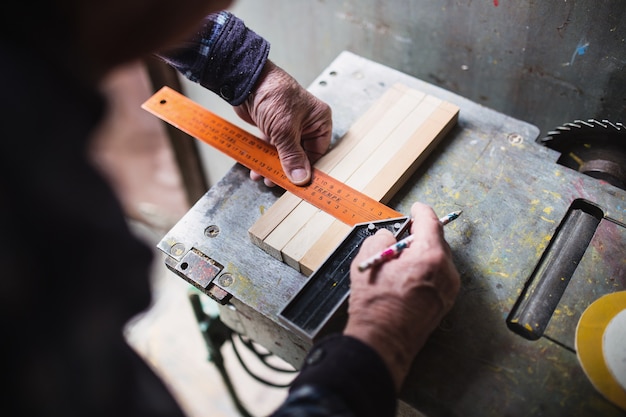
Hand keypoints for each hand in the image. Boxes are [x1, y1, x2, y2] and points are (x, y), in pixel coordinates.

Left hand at [234, 61, 331, 185]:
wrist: (245, 79)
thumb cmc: (272, 94)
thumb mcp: (284, 130)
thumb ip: (292, 156)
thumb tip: (301, 179)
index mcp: (319, 121)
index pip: (318, 152)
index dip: (308, 169)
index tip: (299, 185)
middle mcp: (307, 124)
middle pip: (301, 155)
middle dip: (288, 170)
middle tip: (277, 183)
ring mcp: (290, 127)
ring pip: (285, 153)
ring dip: (274, 166)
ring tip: (264, 177)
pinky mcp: (274, 128)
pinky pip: (272, 148)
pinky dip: (265, 158)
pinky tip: (257, 167)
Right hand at [345, 202, 459, 389]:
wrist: (383, 343)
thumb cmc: (375, 305)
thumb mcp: (368, 262)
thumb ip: (381, 240)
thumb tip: (389, 238)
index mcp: (430, 257)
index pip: (430, 223)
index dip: (422, 212)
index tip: (416, 208)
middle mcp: (446, 272)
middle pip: (437, 242)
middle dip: (420, 236)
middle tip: (402, 237)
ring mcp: (448, 290)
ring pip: (438, 261)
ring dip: (422, 255)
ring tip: (399, 263)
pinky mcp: (445, 304)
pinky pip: (438, 277)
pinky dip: (425, 271)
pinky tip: (406, 279)